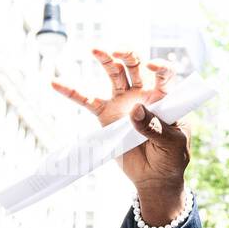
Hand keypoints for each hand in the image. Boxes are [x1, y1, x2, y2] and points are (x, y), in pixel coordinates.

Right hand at [51, 49, 189, 223]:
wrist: (154, 177)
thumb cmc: (171, 158)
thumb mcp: (172, 144)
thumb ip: (156, 127)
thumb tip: (135, 110)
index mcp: (165, 99)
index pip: (164, 76)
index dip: (160, 68)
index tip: (153, 67)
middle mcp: (143, 95)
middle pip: (135, 68)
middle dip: (128, 56)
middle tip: (117, 52)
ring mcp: (124, 103)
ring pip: (114, 76)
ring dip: (106, 61)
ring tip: (95, 50)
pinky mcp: (107, 116)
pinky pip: (88, 101)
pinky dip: (72, 92)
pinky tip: (56, 83)